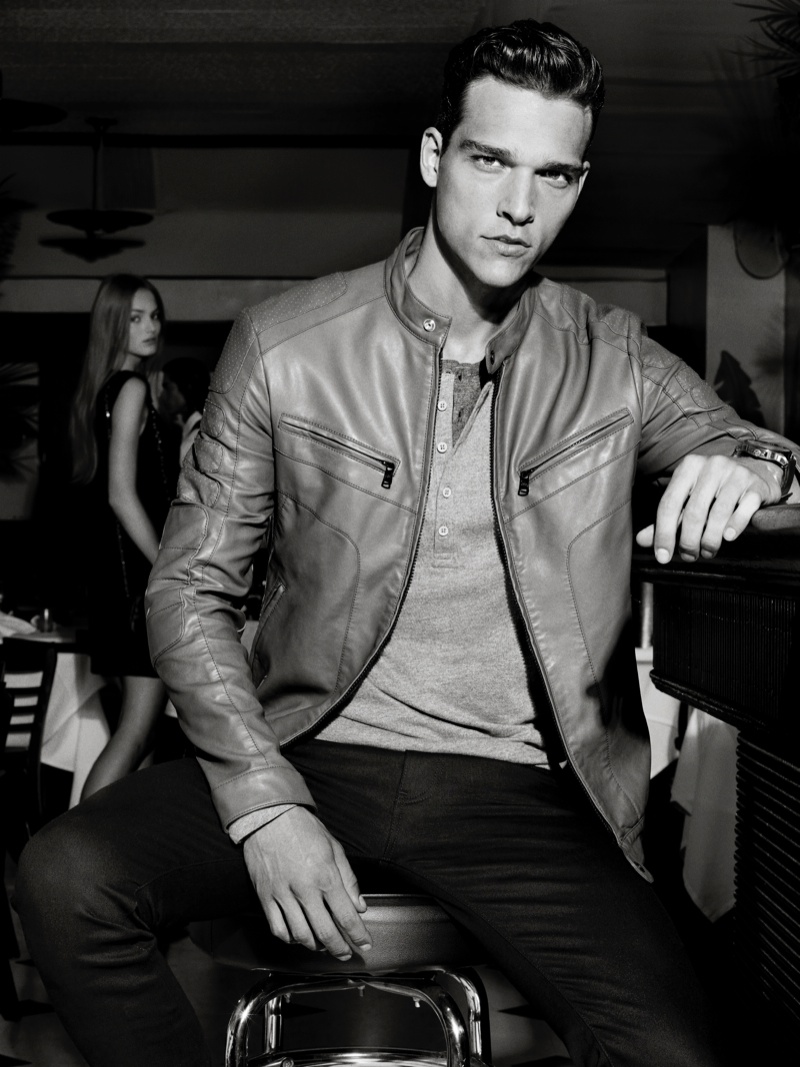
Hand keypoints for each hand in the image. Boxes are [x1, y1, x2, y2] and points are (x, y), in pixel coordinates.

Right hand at [243, 806, 370, 959]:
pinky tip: (298, 937)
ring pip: (301, 935)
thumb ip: (349, 879)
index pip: (346, 915)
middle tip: (346, 953)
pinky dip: (290, 939)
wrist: (269, 817)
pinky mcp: (265, 897)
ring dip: (316, 946)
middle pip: (325, 932)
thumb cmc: (302, 828)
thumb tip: (359, 905)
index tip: (365, 943)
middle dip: (340, 948)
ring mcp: (283, 895)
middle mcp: (304, 889)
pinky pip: (278, 928)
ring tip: (324, 945)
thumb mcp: (334, 847)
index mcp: (325, 876)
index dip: (358, 934)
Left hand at [635, 453, 780, 563]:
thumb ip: (667, 518)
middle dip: (689, 541)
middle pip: (693, 512)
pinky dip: (735, 526)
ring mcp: (735, 473)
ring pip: (718, 513)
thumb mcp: (689, 498)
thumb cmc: (715, 489)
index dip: (664, 533)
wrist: (756, 472)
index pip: (669, 504)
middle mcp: (710, 466)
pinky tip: (728, 538)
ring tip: (707, 551)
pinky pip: (744, 509)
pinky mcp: (756, 485)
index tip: (663, 556)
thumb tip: (641, 540)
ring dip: (710, 540)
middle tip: (689, 556)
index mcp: (688, 467)